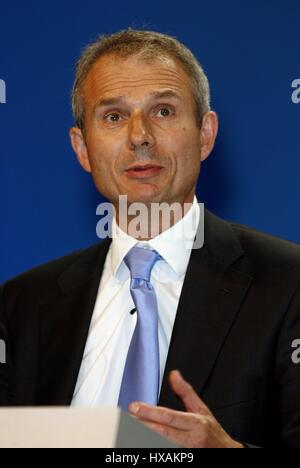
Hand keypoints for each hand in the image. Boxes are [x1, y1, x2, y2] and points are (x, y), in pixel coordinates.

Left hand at [129, 370, 243, 447]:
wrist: (226, 454)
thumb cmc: (212, 433)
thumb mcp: (202, 410)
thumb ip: (187, 393)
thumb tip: (174, 375)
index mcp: (196, 423)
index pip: (169, 417)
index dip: (150, 412)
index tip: (135, 406)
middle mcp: (191, 439)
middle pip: (162, 432)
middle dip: (142, 424)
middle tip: (127, 417)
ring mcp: (186, 451)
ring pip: (161, 444)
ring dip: (144, 436)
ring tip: (129, 428)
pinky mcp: (182, 457)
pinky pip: (165, 451)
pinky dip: (153, 445)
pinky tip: (141, 439)